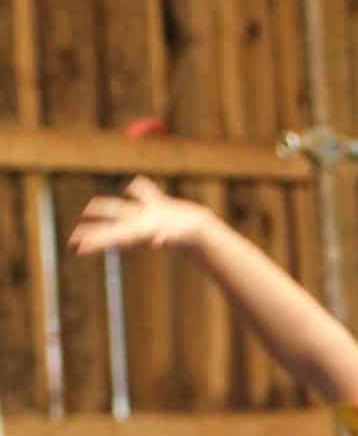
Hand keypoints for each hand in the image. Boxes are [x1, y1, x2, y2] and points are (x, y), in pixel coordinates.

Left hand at [67, 176, 211, 256]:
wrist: (205, 232)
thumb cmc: (191, 235)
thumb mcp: (178, 234)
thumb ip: (167, 236)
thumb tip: (157, 241)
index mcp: (138, 232)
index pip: (111, 237)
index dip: (93, 241)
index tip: (77, 248)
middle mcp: (140, 225)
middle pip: (110, 227)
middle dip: (92, 232)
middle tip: (74, 239)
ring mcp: (149, 215)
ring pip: (121, 209)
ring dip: (104, 208)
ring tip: (88, 209)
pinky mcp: (161, 206)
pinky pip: (144, 193)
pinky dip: (139, 189)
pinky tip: (131, 186)